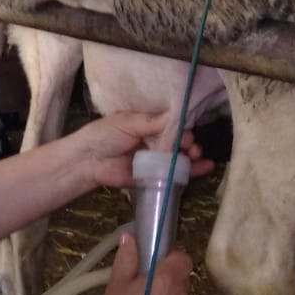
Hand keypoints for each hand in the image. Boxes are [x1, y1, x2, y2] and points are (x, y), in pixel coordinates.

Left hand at [71, 111, 212, 190]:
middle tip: (190, 146)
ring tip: (196, 155)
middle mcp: (153, 143)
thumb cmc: (104, 135)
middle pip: (178, 142)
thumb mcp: (127, 122)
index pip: (171, 126)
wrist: (88, 162)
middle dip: (189, 143)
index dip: (181, 128)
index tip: (186, 132)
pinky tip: (206, 167)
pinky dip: (192, 172)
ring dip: (193, 156)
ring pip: (180, 158)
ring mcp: (155, 162)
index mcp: (147, 126)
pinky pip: (174, 175)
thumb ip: (152, 122)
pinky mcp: (154, 178)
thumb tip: (176, 116)